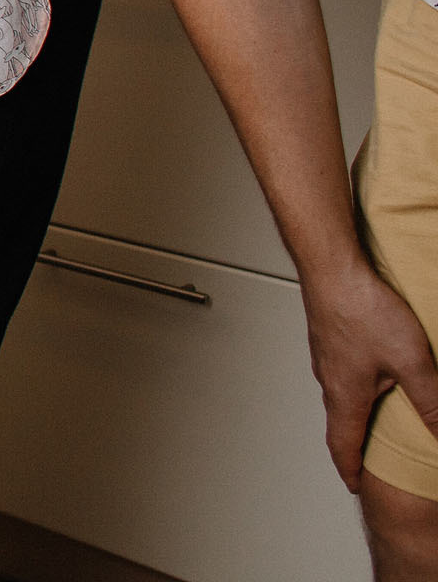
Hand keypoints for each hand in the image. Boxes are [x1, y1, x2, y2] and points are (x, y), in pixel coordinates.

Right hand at [304, 258, 437, 490]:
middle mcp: (328, 378)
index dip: (350, 468)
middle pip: (338, 420)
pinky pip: (337, 369)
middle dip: (350, 442)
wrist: (331, 268)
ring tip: (369, 414)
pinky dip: (350, 383)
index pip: (343, 444)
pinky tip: (366, 369)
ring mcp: (325, 355)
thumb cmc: (362, 310)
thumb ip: (431, 403)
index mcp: (345, 395)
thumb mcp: (412, 363)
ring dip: (351, 410)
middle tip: (362, 454)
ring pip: (337, 393)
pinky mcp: (327, 335)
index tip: (355, 484)